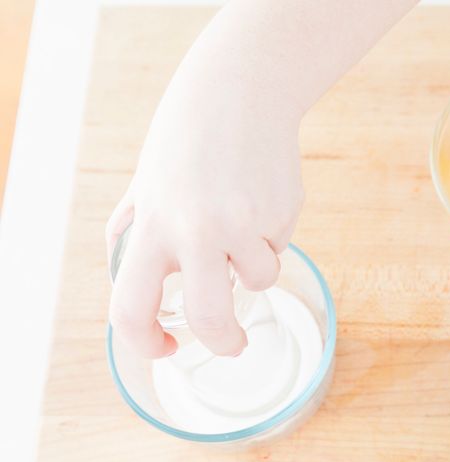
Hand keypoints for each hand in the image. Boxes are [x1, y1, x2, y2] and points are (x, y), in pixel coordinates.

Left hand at [107, 71, 303, 357]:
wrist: (241, 90)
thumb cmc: (188, 137)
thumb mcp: (147, 182)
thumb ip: (137, 230)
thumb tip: (131, 278)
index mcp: (153, 224)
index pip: (132, 305)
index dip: (146, 342)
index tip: (166, 347)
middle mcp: (197, 228)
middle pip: (210, 316)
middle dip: (224, 342)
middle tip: (232, 344)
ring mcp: (244, 221)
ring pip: (259, 282)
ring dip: (255, 269)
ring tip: (247, 228)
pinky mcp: (282, 211)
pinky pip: (278, 247)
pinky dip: (271, 236)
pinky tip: (261, 197)